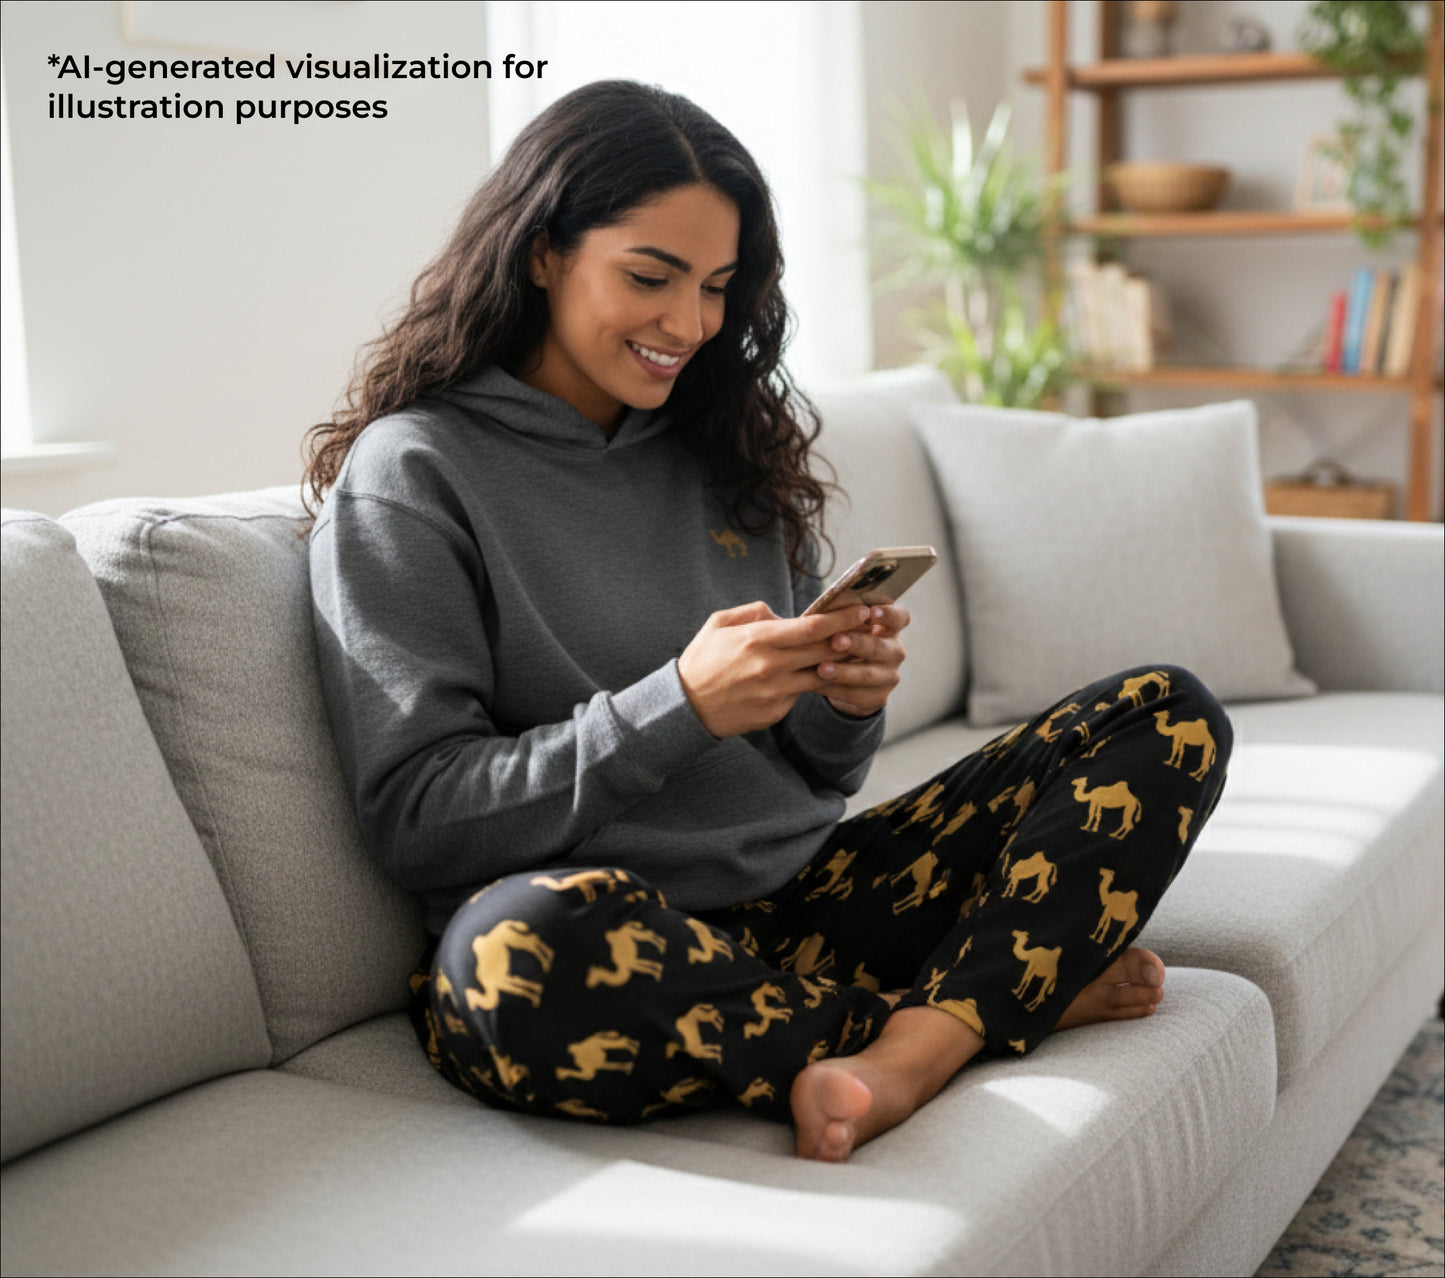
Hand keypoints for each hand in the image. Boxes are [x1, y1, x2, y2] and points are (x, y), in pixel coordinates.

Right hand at [678, 602, 873, 737]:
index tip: (862, 610)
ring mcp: (774, 693)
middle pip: (824, 651)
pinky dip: (811, 684)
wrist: (684, 708)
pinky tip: (821, 676)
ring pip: (820, 676)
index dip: (841, 618)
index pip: (811, 627)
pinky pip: (801, 694)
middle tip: (870, 628)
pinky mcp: (775, 712)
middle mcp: (770, 666)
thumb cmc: (702, 661)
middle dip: (850, 637)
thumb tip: (782, 615)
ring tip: (853, 653)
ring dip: (839, 664)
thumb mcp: (719, 624)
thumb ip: (754, 613)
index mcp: (757, 639)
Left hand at [816, 603, 909, 717]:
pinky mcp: (878, 697)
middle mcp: (895, 651)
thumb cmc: (841, 638)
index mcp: (890, 627)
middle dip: (858, 644)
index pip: (900, 617)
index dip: (888, 614)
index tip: (870, 612)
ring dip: (844, 672)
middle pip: (881, 647)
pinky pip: (857, 695)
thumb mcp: (841, 623)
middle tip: (835, 641)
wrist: (843, 676)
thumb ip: (840, 611)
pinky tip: (818, 684)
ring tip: (822, 669)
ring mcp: (889, 676)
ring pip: (869, 674)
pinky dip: (836, 689)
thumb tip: (830, 601)